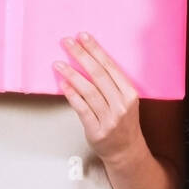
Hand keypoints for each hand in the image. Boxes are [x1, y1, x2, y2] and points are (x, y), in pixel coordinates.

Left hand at [54, 32, 149, 164]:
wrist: (126, 151)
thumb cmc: (123, 123)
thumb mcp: (125, 101)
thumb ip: (111, 84)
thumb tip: (88, 61)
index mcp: (130, 93)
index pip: (110, 66)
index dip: (95, 50)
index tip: (83, 37)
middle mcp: (121, 105)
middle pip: (98, 75)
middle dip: (81, 55)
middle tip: (67, 42)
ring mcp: (109, 118)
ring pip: (89, 91)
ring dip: (72, 74)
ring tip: (59, 63)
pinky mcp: (97, 130)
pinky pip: (82, 109)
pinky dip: (72, 95)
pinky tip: (63, 84)